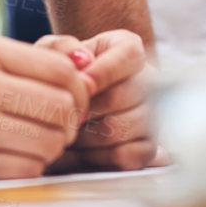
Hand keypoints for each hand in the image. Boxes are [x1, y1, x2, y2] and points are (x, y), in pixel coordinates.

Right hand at [0, 35, 90, 181]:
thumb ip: (29, 64)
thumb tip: (87, 66)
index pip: (62, 69)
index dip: (80, 91)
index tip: (74, 104)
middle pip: (63, 107)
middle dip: (69, 124)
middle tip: (58, 129)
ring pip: (52, 140)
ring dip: (51, 150)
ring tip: (32, 144)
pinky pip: (30, 168)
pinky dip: (30, 169)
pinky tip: (13, 159)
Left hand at [35, 29, 157, 170]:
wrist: (67, 105)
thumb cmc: (61, 74)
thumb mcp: (54, 51)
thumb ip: (62, 48)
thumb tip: (80, 60)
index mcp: (128, 49)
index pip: (130, 55)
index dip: (105, 72)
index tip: (82, 85)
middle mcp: (148, 80)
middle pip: (124, 96)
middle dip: (88, 110)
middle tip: (64, 115)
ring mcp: (152, 114)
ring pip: (123, 128)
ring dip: (88, 136)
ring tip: (66, 133)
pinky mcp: (148, 146)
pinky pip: (130, 157)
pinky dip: (100, 158)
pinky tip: (80, 151)